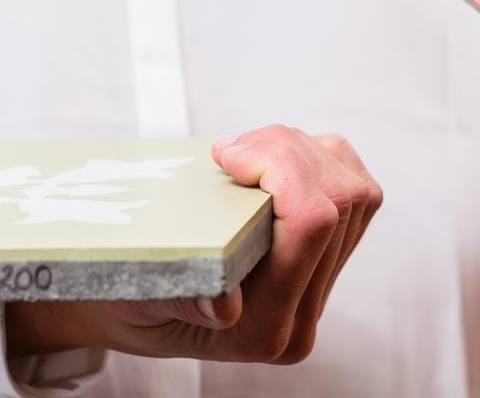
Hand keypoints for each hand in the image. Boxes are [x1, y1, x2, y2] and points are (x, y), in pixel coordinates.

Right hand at [5, 126, 380, 365]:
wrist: (131, 309)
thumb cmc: (122, 297)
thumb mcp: (132, 295)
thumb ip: (179, 297)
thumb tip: (225, 306)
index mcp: (264, 331)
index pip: (312, 225)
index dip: (281, 166)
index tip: (226, 154)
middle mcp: (302, 315)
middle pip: (339, 199)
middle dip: (287, 151)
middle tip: (228, 149)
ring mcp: (322, 287)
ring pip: (355, 190)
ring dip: (305, 152)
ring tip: (247, 153)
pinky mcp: (329, 259)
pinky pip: (356, 191)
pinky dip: (321, 160)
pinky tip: (275, 163)